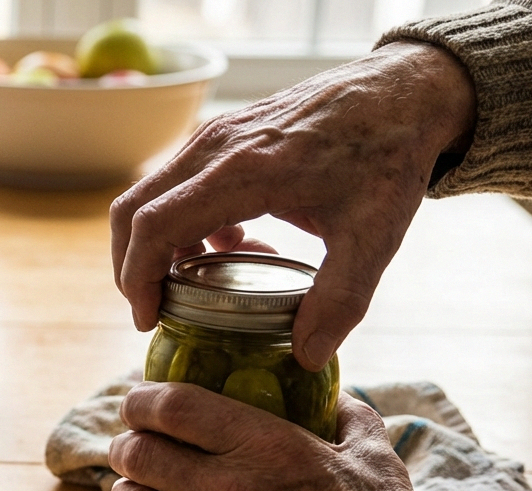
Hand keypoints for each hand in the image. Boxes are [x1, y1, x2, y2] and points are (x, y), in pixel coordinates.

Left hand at [106, 383, 443, 490]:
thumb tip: (331, 392)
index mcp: (269, 447)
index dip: (142, 402)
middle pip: (140, 454)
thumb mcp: (376, 457)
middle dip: (127, 448)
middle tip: (130, 451)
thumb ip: (348, 414)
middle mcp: (232, 489)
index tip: (137, 406)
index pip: (174, 407)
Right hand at [109, 41, 476, 370]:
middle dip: (130, 267)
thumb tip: (306, 356)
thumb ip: (340, 300)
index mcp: (245, 171)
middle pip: (132, 210)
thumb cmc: (388, 156)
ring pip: (147, 194)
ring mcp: (214, 136)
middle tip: (155, 309)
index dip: (138, 278)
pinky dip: (178, 221)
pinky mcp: (222, 134)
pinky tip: (228, 246)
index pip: (154, 225)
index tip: (148, 319)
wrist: (401, 92)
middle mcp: (216, 147)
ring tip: (198, 283)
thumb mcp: (374, 235)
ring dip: (155, 244)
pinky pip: (174, 182)